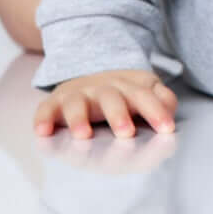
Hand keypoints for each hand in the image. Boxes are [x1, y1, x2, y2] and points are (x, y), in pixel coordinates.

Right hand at [33, 69, 177, 138]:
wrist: (89, 77)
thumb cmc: (124, 95)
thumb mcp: (147, 92)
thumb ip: (163, 101)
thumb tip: (170, 111)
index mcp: (129, 86)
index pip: (144, 96)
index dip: (156, 112)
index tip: (167, 129)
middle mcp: (103, 88)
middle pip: (112, 98)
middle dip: (119, 115)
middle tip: (126, 134)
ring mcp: (77, 95)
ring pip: (77, 103)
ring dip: (79, 119)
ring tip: (83, 136)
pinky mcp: (54, 103)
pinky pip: (45, 109)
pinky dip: (42, 120)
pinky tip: (43, 133)